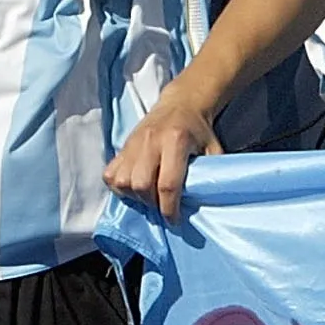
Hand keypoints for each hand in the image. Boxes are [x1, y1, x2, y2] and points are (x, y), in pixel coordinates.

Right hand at [104, 92, 221, 217]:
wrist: (182, 104)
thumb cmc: (199, 131)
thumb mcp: (214, 149)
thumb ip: (211, 173)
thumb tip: (206, 201)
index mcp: (176, 141)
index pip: (167, 184)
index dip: (169, 208)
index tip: (174, 220)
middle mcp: (151, 141)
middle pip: (141, 184)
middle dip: (151, 203)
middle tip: (161, 206)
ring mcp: (134, 142)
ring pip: (122, 180)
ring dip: (134, 196)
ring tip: (148, 197)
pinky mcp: (123, 145)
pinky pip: (110, 173)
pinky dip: (119, 186)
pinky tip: (133, 188)